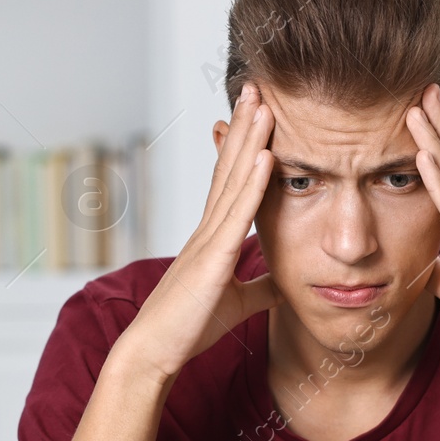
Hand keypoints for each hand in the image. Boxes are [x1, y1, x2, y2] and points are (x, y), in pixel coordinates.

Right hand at [115, 83, 281, 381]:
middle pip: (229, 167)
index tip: (257, 114)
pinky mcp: (212, 259)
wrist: (154, 354)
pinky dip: (253, 183)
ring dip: (250, 139)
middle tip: (257, 86)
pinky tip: (266, 154)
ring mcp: (208, 240)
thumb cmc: (188, 330)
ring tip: (264, 102)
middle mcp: (208, 229)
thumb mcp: (237, 303)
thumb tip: (285, 282)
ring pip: (233, 179)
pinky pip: (237, 214)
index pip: (230, 182)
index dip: (243, 146)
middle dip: (244, 125)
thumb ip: (259, 287)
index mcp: (212, 238)